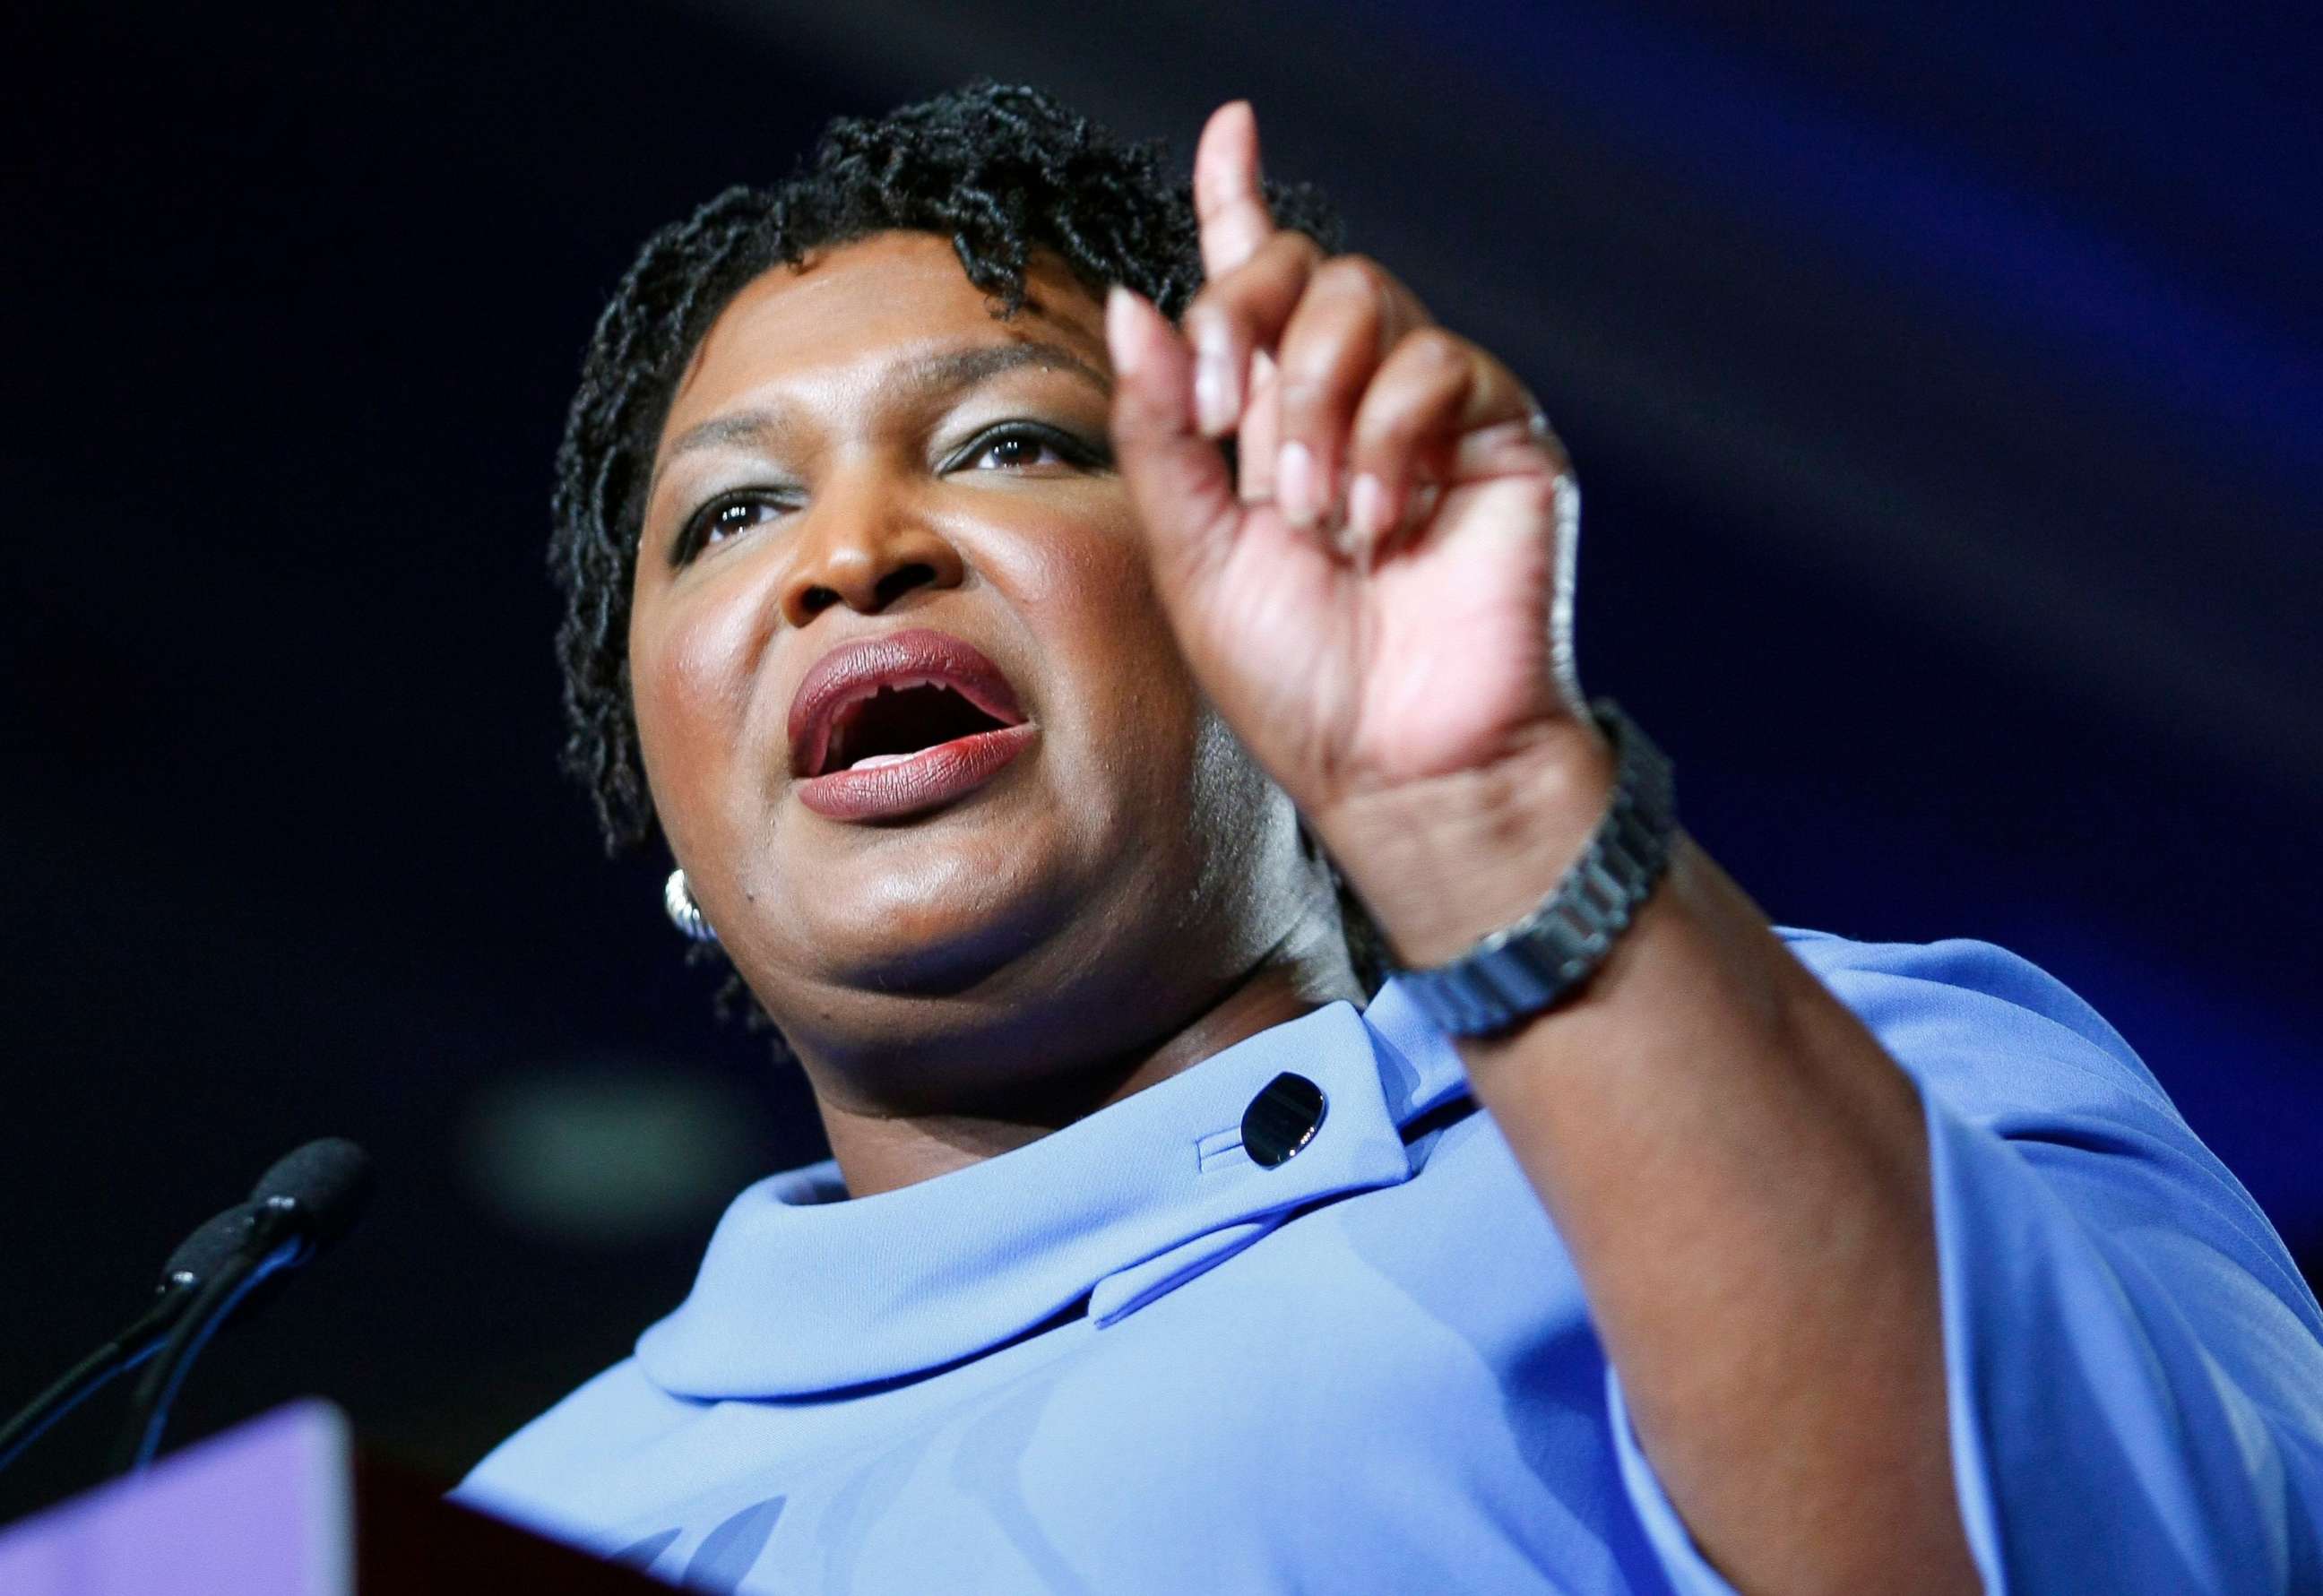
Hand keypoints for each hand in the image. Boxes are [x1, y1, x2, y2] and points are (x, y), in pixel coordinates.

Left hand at [1104, 101, 1599, 850]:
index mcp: (1266, 424)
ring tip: (1316, 515)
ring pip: (1364, 298)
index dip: (1238, 200)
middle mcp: (1347, 401)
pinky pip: (1435, 363)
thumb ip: (1161, 428)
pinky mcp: (1497, 433)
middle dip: (1243, 324)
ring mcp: (1426, 413)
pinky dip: (1388, 439)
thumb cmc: (1299, 681)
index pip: (1254, 286)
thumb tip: (1134, 301)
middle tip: (1227, 429)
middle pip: (1299, 269)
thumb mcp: (1192, 556)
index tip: (1230, 126)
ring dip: (1316, 405)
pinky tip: (1381, 521)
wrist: (1398, 763)